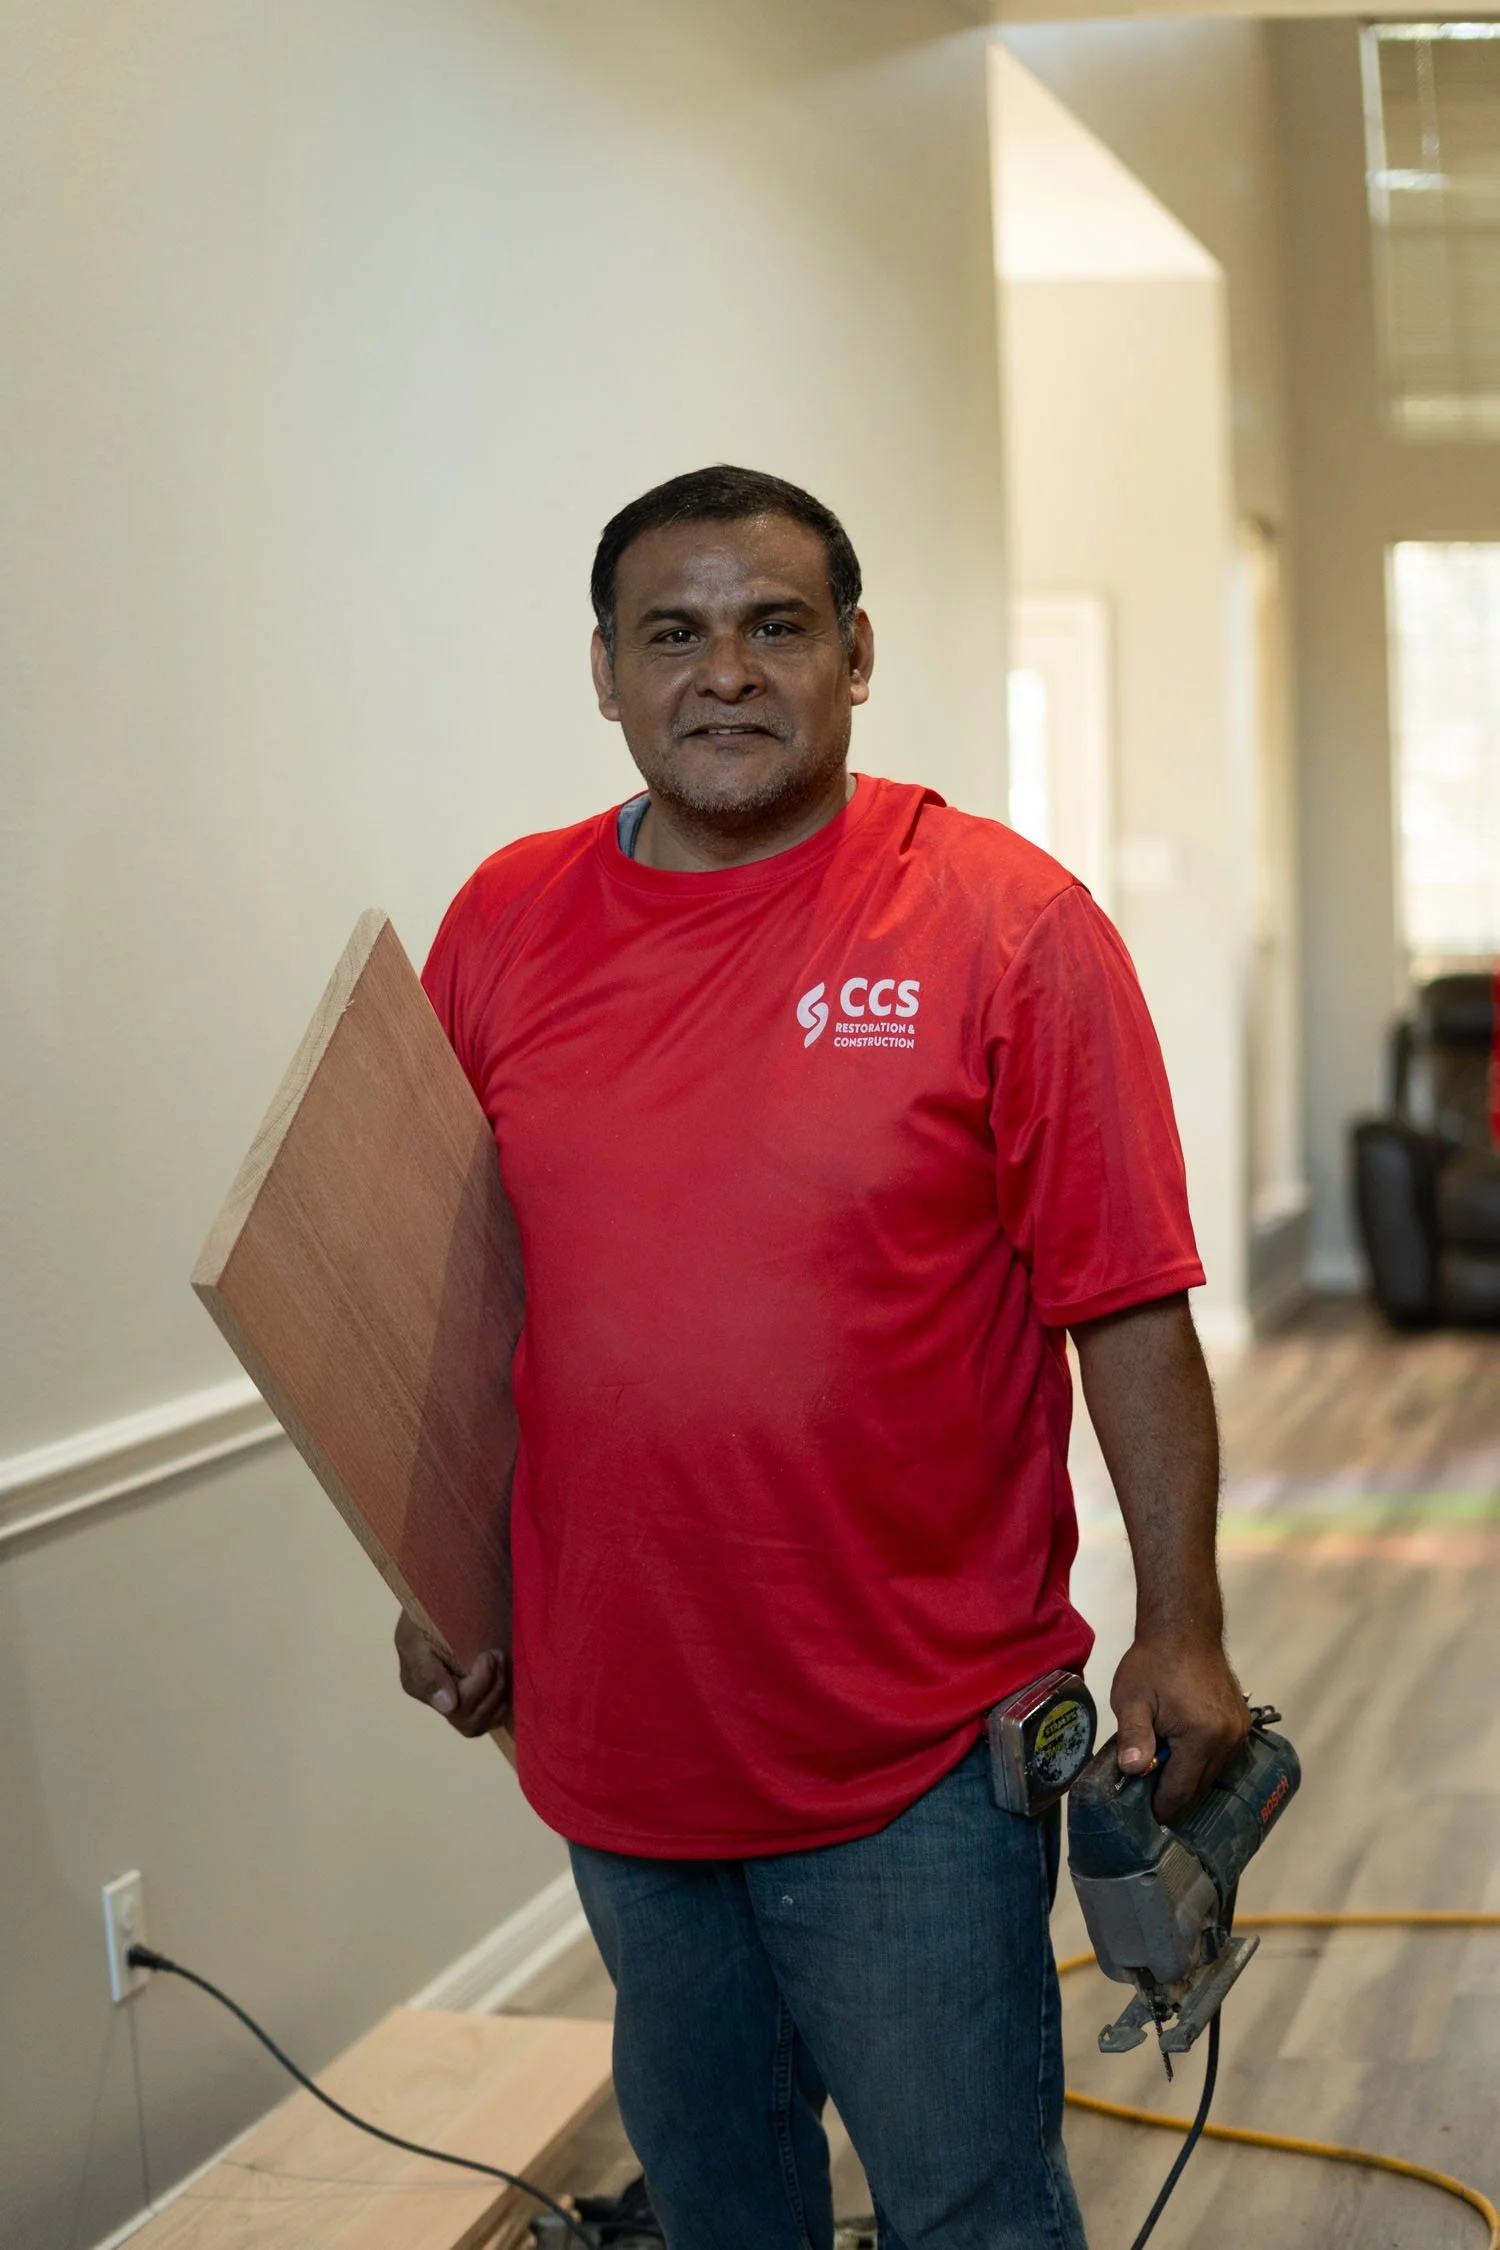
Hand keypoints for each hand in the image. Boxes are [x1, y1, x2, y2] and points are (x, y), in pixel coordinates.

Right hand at [394, 1610, 508, 1737]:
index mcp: (418, 1684)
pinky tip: (505, 1677)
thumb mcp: (417, 1631)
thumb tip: (448, 1706)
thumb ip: (426, 1669)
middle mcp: (436, 1700)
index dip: (479, 1685)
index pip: (455, 1707)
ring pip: (479, 1723)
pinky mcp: (474, 1698)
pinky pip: (489, 1719)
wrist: (447, 1592)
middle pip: (468, 1720)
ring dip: (498, 1694)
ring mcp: (456, 1701)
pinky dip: (502, 1702)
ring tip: (503, 1662)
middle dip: (490, 1688)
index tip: (489, 1655)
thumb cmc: (430, 1608)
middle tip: (498, 1655)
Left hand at [1110, 1634, 1249, 1823]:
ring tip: (1162, 1769)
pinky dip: (1203, 1760)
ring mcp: (1239, 1731)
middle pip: (1200, 1785)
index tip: (1145, 1816)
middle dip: (1174, 1791)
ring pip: (1213, 1772)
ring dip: (1189, 1775)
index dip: (1162, 1806)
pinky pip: (1222, 1755)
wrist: (1184, 1629)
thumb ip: (1132, 1737)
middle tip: (1148, 1791)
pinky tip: (1181, 1751)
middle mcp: (1228, 1739)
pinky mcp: (1242, 1723)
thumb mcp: (1131, 1699)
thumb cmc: (1152, 1663)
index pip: (1181, 1790)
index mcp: (1202, 1736)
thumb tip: (1133, 1772)